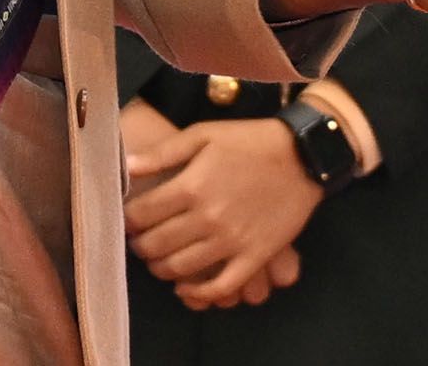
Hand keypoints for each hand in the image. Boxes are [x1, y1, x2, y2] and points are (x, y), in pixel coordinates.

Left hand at [125, 117, 319, 303]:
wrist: (302, 156)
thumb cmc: (248, 141)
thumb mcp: (202, 134)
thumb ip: (162, 153)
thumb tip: (125, 166)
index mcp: (191, 186)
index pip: (142, 214)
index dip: (127, 221)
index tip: (126, 221)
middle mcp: (208, 218)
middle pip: (157, 244)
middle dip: (140, 246)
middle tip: (137, 243)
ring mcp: (232, 241)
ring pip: (182, 268)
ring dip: (161, 268)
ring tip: (156, 261)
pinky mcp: (255, 256)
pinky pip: (222, 286)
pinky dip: (199, 294)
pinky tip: (185, 289)